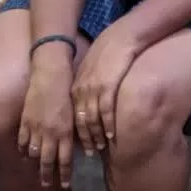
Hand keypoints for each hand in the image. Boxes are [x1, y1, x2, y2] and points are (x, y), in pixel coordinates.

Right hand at [18, 58, 75, 187]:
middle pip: (47, 161)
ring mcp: (35, 129)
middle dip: (47, 175)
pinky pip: (23, 141)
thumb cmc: (67, 94)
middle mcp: (50, 134)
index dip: (64, 174)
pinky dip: (23, 149)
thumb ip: (74, 133)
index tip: (64, 185)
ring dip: (34, 164)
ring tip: (34, 170)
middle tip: (46, 185)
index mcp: (65, 133)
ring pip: (33, 153)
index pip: (64, 160)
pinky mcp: (25, 122)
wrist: (51, 78)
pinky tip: (24, 154)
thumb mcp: (74, 115)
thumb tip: (79, 149)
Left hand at [71, 23, 139, 151]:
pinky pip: (106, 111)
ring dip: (96, 135)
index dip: (74, 132)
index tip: (78, 145)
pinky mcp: (108, 87)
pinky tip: (112, 134)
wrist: (119, 39)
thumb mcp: (91, 72)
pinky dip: (108, 124)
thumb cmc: (107, 54)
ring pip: (92, 119)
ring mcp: (94, 89)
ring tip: (100, 147)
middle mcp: (82, 90)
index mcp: (76, 87)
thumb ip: (87, 87)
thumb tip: (87, 103)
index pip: (71, 116)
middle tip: (90, 152)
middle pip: (79, 121)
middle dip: (84, 138)